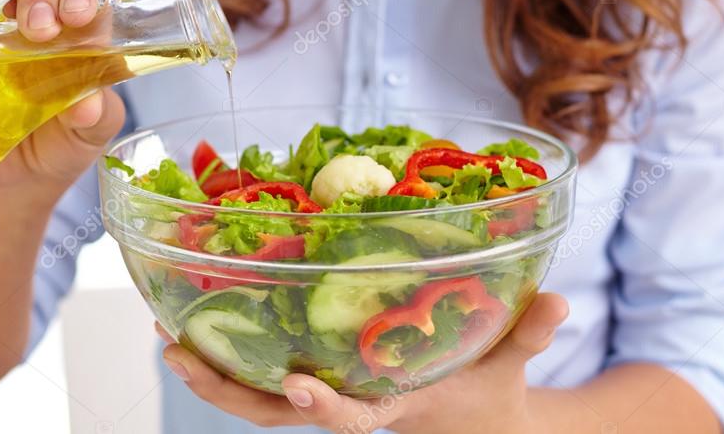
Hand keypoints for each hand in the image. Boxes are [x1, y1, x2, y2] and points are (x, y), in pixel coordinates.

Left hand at [158, 292, 567, 433]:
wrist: (476, 425)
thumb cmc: (492, 396)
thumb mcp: (513, 367)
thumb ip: (530, 336)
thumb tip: (558, 302)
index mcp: (391, 409)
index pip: (352, 419)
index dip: (324, 409)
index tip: (298, 388)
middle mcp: (349, 404)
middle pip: (275, 414)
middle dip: (224, 390)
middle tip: (175, 352)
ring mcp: (330, 393)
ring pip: (259, 400)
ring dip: (212, 371)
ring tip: (165, 337)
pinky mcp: (322, 377)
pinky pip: (268, 373)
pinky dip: (232, 353)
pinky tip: (199, 321)